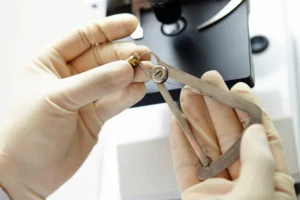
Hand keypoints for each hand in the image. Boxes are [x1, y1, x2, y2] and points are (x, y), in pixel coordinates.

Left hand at [0, 14, 150, 199]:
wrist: (26, 173)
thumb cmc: (25, 134)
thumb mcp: (58, 99)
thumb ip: (94, 83)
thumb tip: (124, 69)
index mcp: (50, 63)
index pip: (84, 37)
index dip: (108, 29)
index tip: (131, 25)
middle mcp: (69, 78)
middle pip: (104, 58)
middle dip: (125, 56)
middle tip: (144, 57)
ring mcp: (84, 97)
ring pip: (113, 80)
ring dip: (132, 75)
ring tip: (147, 72)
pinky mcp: (95, 116)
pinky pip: (116, 101)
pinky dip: (128, 95)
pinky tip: (138, 89)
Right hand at [170, 71, 296, 199]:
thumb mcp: (261, 196)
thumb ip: (259, 161)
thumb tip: (254, 131)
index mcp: (271, 184)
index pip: (261, 137)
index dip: (248, 109)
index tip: (237, 88)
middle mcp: (243, 182)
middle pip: (229, 136)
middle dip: (216, 105)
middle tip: (207, 82)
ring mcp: (216, 188)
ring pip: (205, 146)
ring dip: (195, 118)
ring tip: (188, 94)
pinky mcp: (193, 193)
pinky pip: (184, 163)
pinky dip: (179, 142)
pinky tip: (177, 123)